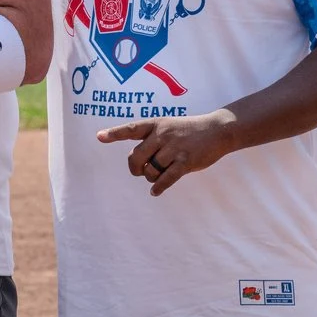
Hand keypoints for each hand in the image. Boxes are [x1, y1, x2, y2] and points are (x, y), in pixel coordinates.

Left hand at [98, 109, 240, 194]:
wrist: (217, 130)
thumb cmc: (189, 131)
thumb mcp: (168, 126)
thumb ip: (151, 140)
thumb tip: (135, 162)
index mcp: (156, 125)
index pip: (131, 129)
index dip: (114, 133)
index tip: (99, 137)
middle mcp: (162, 135)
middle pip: (136, 157)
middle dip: (135, 168)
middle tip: (140, 171)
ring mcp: (174, 148)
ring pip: (150, 171)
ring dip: (151, 177)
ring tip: (158, 175)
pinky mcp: (185, 162)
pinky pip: (166, 179)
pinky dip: (159, 187)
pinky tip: (155, 191)